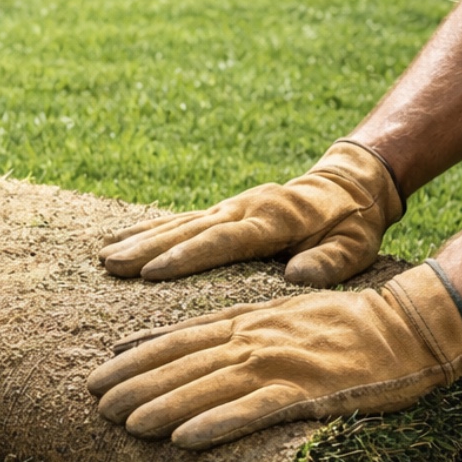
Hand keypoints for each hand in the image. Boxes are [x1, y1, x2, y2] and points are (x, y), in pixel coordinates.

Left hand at [87, 263, 461, 449]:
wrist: (406, 326)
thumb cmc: (336, 324)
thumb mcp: (270, 315)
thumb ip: (219, 329)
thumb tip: (165, 341)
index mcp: (243, 321)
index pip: (176, 340)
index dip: (134, 359)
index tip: (98, 375)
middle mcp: (254, 340)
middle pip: (182, 364)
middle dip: (135, 385)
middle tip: (95, 405)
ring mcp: (281, 365)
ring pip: (209, 387)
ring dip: (164, 406)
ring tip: (126, 426)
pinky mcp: (310, 392)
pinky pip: (255, 411)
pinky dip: (219, 423)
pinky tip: (187, 438)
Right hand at [99, 140, 403, 286]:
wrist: (350, 185)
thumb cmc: (353, 224)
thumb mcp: (356, 245)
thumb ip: (331, 261)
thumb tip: (297, 276)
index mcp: (274, 219)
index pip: (223, 241)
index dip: (186, 256)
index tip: (151, 272)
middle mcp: (244, 208)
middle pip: (188, 230)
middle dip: (147, 247)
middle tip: (110, 264)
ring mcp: (230, 207)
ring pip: (177, 224)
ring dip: (140, 239)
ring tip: (104, 257)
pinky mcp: (223, 211)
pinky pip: (180, 221)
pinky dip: (150, 230)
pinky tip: (122, 239)